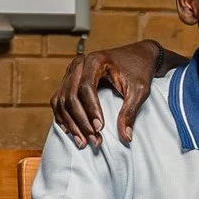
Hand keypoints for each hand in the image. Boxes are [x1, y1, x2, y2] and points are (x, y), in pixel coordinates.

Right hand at [52, 40, 166, 147]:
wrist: (138, 56)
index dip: (91, 110)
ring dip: (71, 124)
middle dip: (81, 122)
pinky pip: (59, 101)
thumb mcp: (140, 90)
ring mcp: (71, 72)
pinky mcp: (68, 81)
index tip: (100, 128)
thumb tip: (126, 137)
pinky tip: (70, 132)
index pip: (86, 87)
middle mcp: (78, 65)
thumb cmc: (139, 71)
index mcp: (95, 61)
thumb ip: (131, 111)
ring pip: (62, 101)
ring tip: (83, 142)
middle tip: (94, 140)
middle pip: (71, 96)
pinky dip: (62, 117)